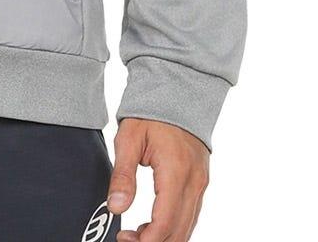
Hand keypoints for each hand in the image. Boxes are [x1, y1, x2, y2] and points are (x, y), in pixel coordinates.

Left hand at [107, 118, 209, 241]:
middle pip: (180, 231)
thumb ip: (122, 175)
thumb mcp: (128, 139)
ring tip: (138, 234)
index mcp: (176, 172)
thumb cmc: (149, 113)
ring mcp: (201, 183)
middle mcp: (194, 182)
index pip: (165, 222)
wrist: (176, 92)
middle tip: (128, 239)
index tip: (125, 240)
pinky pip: (191, 215)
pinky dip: (174, 226)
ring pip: (188, 226)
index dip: (146, 240)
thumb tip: (116, 208)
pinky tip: (154, 225)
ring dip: (165, 237)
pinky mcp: (201, 182)